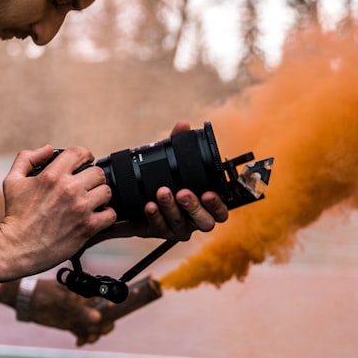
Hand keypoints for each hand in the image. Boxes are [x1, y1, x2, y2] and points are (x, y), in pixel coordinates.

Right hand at [0, 145, 116, 273]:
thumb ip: (27, 158)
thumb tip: (48, 149)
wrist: (16, 248)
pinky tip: (96, 216)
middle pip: (97, 172)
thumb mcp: (12, 180)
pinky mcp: (87, 226)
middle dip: (93, 178)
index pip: (79, 153)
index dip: (85, 156)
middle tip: (87, 186)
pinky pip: (110, 214)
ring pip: (107, 191)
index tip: (86, 162)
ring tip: (92, 202)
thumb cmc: (14, 215)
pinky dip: (106, 215)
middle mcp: (69, 189)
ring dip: (100, 196)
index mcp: (53, 175)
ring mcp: (80, 208)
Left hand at [27, 278, 115, 345]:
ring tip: (86, 340)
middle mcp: (85, 302)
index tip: (110, 321)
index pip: (105, 300)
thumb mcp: (62, 301)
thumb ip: (80, 310)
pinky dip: (83, 338)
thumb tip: (98, 318)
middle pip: (102, 315)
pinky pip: (82, 332)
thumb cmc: (45, 294)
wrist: (26, 300)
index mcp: (86, 292)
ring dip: (93, 334)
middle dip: (103, 326)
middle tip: (99, 333)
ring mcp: (78, 313)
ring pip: (93, 326)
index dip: (111, 310)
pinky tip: (79, 342)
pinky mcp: (70, 323)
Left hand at [140, 121, 228, 240]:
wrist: (135, 196)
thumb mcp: (171, 159)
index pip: (221, 212)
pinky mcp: (161, 231)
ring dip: (171, 208)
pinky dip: (155, 216)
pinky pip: (160, 227)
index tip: (208, 193)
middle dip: (193, 208)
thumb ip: (178, 142)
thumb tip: (183, 125)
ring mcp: (179, 228)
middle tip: (183, 193)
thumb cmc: (163, 177)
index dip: (217, 205)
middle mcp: (195, 219)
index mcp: (205, 204)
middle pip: (205, 223)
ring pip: (180, 225)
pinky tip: (150, 205)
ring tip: (162, 192)